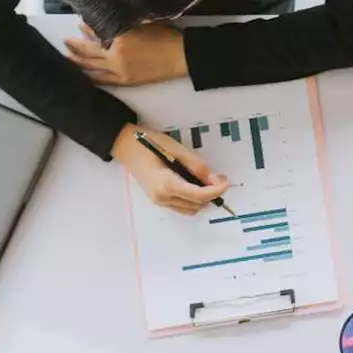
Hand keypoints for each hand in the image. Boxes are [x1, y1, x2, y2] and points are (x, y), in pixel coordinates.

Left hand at [64, 22, 187, 85]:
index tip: (79, 24)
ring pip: (91, 68)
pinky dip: (90, 76)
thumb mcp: (141, 24)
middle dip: (75, 46)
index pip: (95, 33)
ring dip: (78, 62)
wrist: (181, 56)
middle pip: (88, 52)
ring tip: (68, 57)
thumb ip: (119, 24)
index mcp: (119, 38)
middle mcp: (115, 56)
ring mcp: (119, 71)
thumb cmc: (164, 36)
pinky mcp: (125, 81)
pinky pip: (102, 80)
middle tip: (66, 41)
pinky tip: (84, 74)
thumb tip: (99, 25)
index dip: (85, 28)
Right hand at [111, 123, 229, 214]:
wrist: (126, 146)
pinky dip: (192, 200)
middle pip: (196, 204)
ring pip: (190, 209)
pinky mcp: (158, 200)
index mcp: (167, 184)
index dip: (216, 190)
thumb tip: (213, 179)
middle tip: (219, 178)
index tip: (226, 181)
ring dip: (203, 199)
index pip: (199, 195)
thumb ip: (196, 166)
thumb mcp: (176, 149)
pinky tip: (194, 186)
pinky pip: (181, 206)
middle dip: (212, 193)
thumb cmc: (150, 143)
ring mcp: (159, 201)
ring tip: (207, 182)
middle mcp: (163, 197)